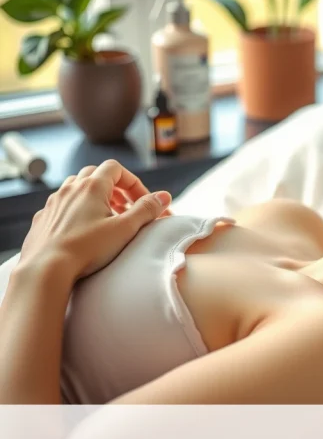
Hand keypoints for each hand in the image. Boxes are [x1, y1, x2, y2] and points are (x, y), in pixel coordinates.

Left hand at [17, 159, 171, 281]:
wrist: (46, 269)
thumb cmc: (87, 248)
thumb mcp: (125, 229)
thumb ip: (146, 210)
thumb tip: (164, 196)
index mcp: (91, 187)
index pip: (116, 169)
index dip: (133, 183)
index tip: (143, 203)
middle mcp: (70, 189)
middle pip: (96, 174)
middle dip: (115, 188)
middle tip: (126, 208)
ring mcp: (53, 203)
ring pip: (76, 188)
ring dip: (95, 197)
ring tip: (106, 218)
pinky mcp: (42, 220)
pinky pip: (62, 206)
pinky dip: (77, 210)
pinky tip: (82, 230)